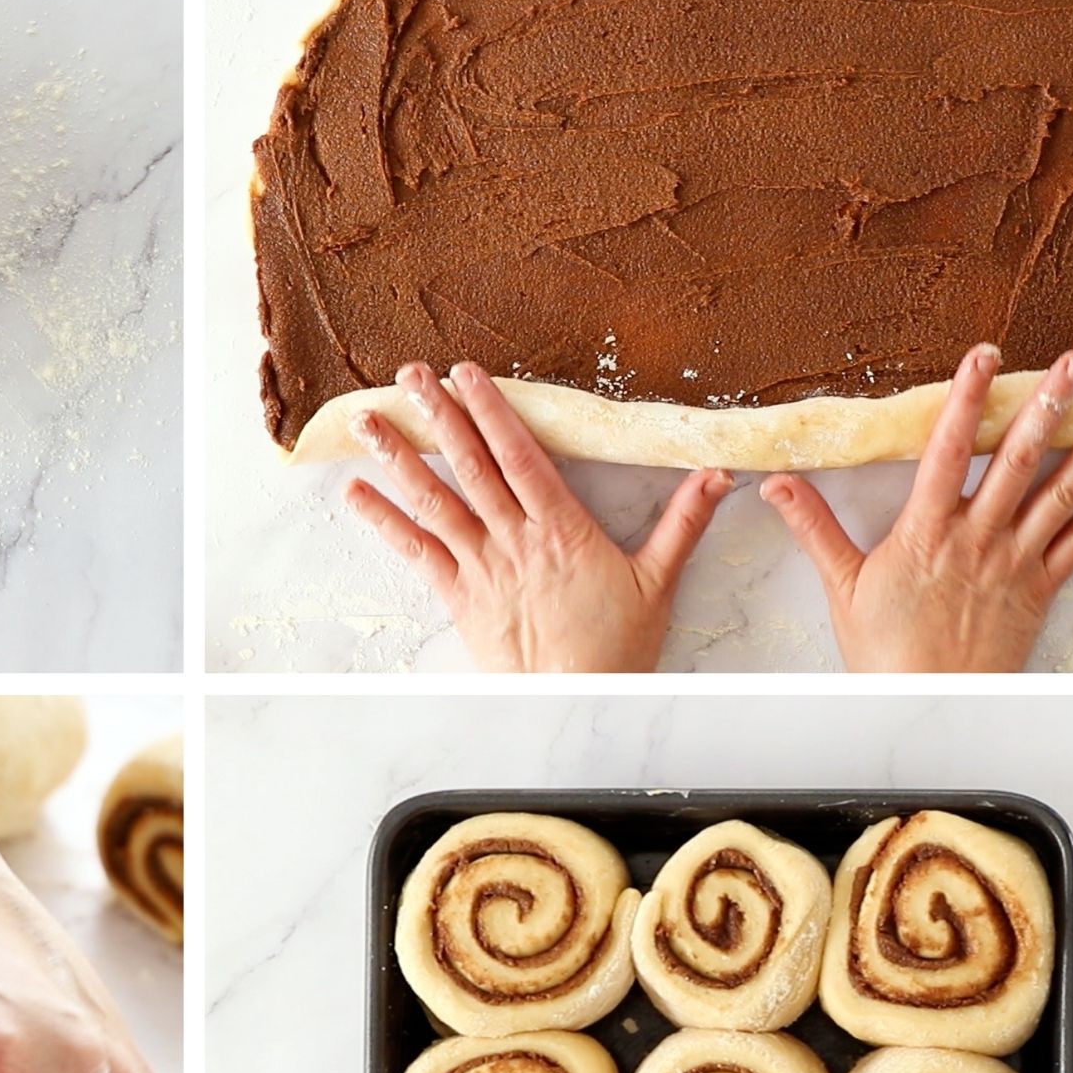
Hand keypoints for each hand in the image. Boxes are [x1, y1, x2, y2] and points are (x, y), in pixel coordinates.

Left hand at [344, 361, 732, 670]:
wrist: (577, 699)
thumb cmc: (616, 646)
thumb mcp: (659, 579)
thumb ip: (683, 522)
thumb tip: (716, 476)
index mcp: (560, 527)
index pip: (518, 455)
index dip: (490, 410)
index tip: (466, 374)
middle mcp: (513, 539)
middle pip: (469, 466)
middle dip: (438, 416)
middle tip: (409, 374)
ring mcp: (481, 566)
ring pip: (434, 502)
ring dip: (400, 458)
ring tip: (368, 422)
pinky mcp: (459, 596)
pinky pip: (416, 552)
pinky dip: (383, 521)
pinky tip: (356, 492)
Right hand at [761, 343, 1072, 671]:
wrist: (927, 700)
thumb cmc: (884, 648)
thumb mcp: (840, 583)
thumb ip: (814, 527)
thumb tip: (777, 486)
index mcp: (926, 532)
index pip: (946, 452)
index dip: (965, 400)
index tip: (982, 357)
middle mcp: (977, 539)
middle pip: (1017, 462)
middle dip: (1046, 407)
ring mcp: (1014, 561)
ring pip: (1061, 493)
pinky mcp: (1040, 586)